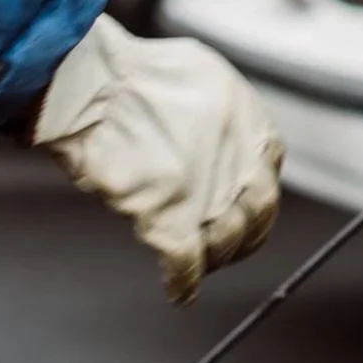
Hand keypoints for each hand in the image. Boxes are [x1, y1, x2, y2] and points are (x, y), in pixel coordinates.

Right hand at [31, 16, 281, 303]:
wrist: (94, 84)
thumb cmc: (141, 71)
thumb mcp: (206, 74)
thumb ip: (221, 110)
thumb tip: (214, 130)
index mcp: (254, 129)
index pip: (267, 176)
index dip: (253, 195)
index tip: (236, 204)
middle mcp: (243, 165)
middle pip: (259, 214)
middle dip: (243, 232)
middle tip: (221, 242)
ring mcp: (209, 196)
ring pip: (228, 243)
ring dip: (215, 256)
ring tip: (197, 258)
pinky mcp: (171, 219)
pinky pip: (186, 263)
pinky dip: (182, 282)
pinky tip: (179, 292)